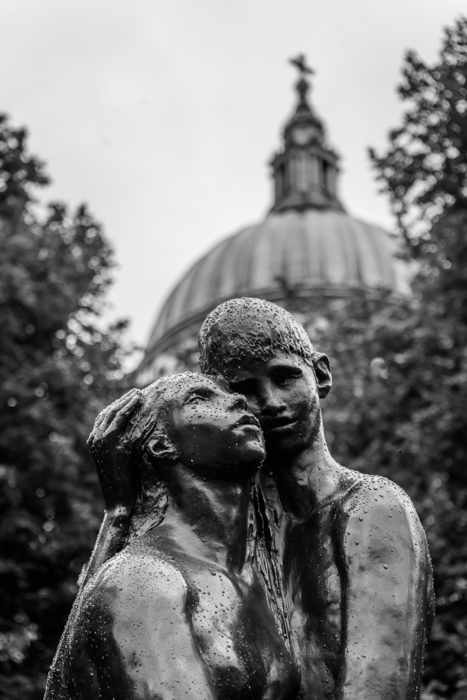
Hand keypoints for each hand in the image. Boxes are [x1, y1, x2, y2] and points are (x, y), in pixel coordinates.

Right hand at [87, 388, 142, 511]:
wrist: (118, 501)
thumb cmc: (123, 484)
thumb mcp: (120, 460)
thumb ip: (122, 445)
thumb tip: (135, 433)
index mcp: (94, 442)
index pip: (105, 417)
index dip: (118, 405)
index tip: (131, 397)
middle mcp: (94, 439)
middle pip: (108, 411)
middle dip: (123, 399)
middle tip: (137, 391)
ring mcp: (101, 441)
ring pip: (114, 412)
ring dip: (127, 400)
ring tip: (139, 393)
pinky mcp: (111, 445)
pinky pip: (120, 419)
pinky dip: (129, 407)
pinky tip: (138, 401)